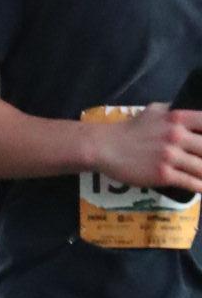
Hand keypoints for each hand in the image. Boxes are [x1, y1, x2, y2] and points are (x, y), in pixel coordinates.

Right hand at [87, 104, 201, 192]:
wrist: (106, 147)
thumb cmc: (131, 129)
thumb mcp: (155, 111)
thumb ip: (175, 112)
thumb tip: (191, 113)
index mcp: (178, 118)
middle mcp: (177, 136)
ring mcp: (170, 156)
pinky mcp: (163, 175)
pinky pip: (190, 182)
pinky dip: (200, 186)